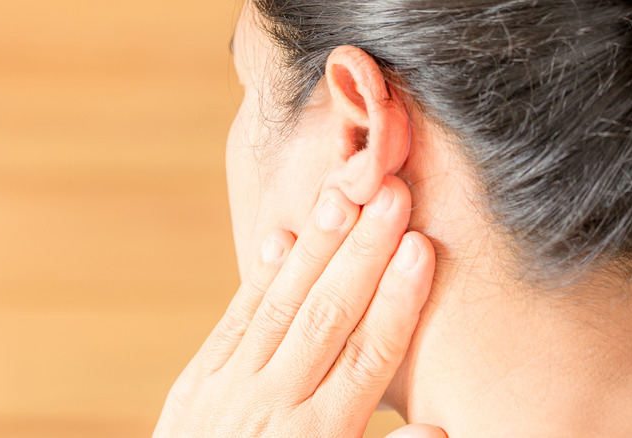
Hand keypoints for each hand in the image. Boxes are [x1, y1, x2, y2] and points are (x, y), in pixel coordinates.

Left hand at [154, 177, 442, 436]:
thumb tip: (433, 429)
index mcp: (318, 437)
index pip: (366, 357)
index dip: (396, 301)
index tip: (419, 248)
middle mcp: (273, 402)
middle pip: (327, 317)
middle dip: (362, 254)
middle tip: (389, 195)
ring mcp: (229, 385)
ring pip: (281, 306)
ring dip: (314, 250)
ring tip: (340, 197)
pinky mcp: (198, 379)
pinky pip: (234, 319)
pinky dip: (260, 277)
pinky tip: (282, 238)